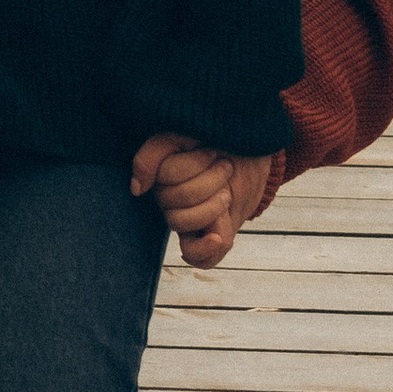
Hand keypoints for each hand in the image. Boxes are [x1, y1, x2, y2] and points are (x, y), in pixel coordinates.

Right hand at [131, 132, 265, 272]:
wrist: (256, 153)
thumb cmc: (218, 141)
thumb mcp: (185, 133)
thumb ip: (152, 155)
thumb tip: (136, 189)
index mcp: (160, 177)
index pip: (165, 176)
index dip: (193, 164)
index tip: (212, 150)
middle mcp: (170, 202)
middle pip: (174, 201)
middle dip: (208, 181)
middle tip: (225, 166)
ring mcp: (190, 222)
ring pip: (180, 224)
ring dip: (211, 205)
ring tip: (226, 191)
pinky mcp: (212, 237)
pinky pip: (198, 257)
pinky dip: (205, 249)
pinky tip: (216, 236)